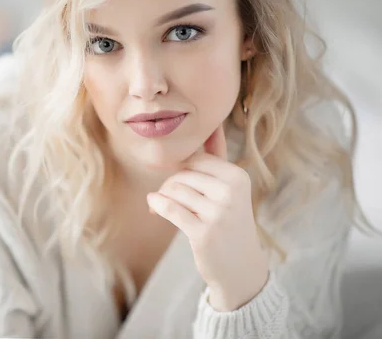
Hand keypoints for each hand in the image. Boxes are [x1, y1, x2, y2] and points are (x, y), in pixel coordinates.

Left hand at [147, 124, 268, 310]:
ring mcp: (218, 213)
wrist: (240, 266)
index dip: (181, 168)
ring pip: (174, 191)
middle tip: (166, 197)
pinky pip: (170, 209)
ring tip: (163, 207)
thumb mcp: (229, 189)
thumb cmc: (229, 221)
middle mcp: (231, 192)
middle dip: (170, 184)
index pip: (196, 159)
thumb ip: (217, 158)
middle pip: (182, 174)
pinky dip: (157, 205)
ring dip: (163, 198)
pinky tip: (152, 207)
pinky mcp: (203, 233)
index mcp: (238, 177)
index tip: (177, 181)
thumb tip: (212, 125)